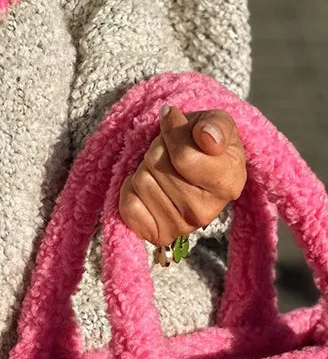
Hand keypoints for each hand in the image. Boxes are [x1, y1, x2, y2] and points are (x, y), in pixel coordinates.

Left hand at [118, 104, 246, 246]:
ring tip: (163, 170)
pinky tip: (150, 189)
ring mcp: (183, 227)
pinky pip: (129, 205)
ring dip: (146, 168)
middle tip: (171, 152)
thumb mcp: (215, 123)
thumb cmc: (204, 142)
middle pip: (158, 166)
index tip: (184, 131)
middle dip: (158, 150)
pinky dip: (130, 190)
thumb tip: (206, 135)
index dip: (174, 135)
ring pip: (142, 181)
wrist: (193, 169)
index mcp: (229, 182)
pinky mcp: (159, 235)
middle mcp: (208, 211)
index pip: (184, 157)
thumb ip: (215, 126)